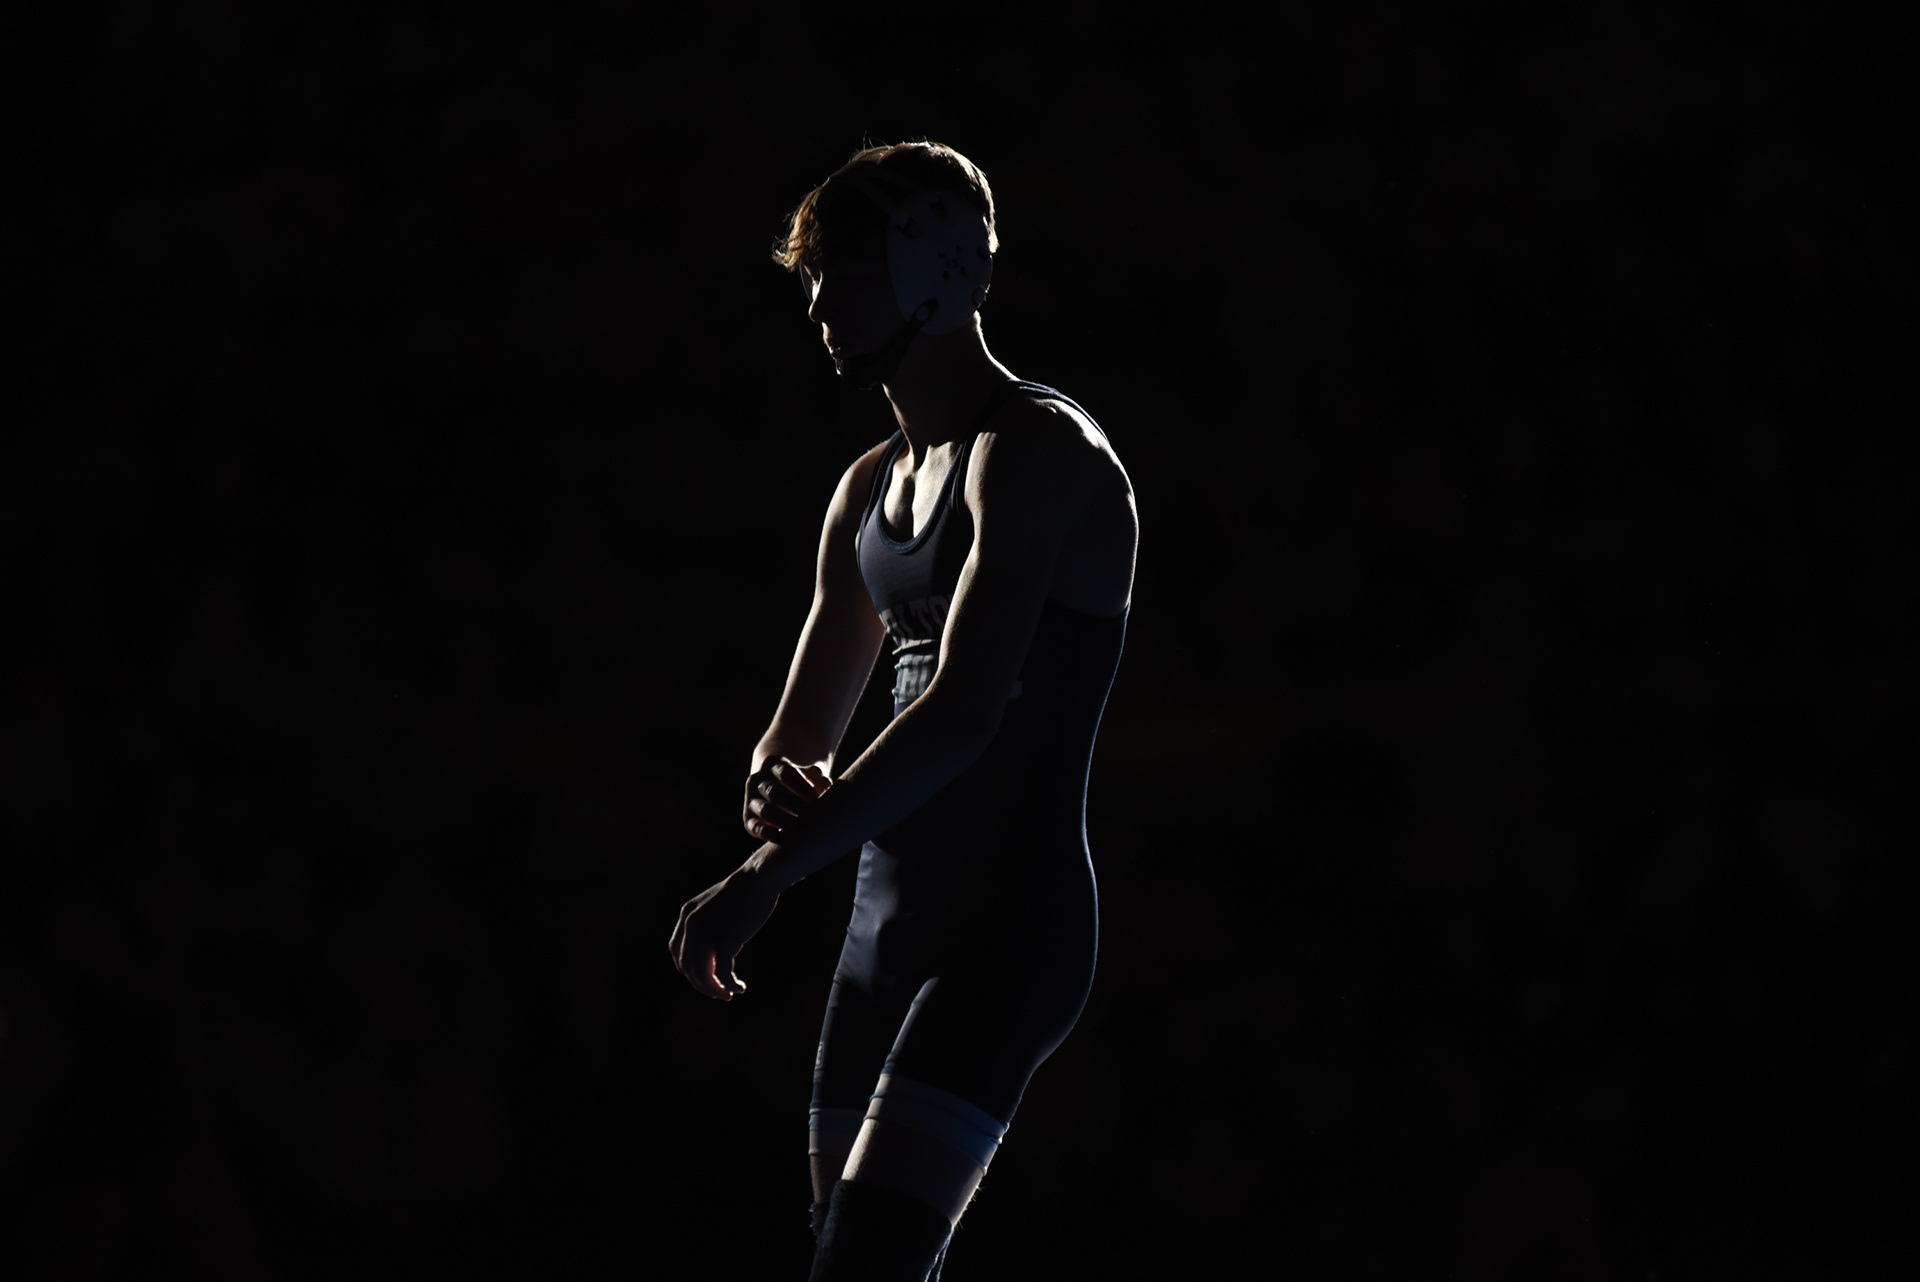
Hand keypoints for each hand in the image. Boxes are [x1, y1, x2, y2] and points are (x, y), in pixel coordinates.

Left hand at [669, 869, 779, 999]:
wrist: (758, 880)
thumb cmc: (742, 894)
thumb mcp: (714, 907)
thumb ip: (706, 926)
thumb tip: (710, 955)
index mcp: (686, 916)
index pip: (676, 952)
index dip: (687, 969)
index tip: (703, 978)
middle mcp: (692, 926)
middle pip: (687, 967)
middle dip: (702, 985)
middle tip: (718, 993)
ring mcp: (707, 934)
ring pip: (703, 975)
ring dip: (714, 990)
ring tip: (727, 995)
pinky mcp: (725, 941)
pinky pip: (723, 973)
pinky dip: (730, 985)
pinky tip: (740, 988)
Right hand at [743, 758, 829, 840]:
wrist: (780, 794)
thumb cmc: (801, 784)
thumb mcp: (808, 776)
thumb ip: (817, 779)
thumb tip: (825, 784)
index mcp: (772, 764)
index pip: (786, 774)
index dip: (802, 787)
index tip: (817, 799)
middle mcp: (757, 780)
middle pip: (774, 792)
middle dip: (795, 805)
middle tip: (811, 816)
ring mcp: (751, 800)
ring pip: (765, 810)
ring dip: (784, 820)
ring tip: (801, 827)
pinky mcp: (749, 820)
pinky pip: (756, 827)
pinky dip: (769, 834)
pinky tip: (786, 839)